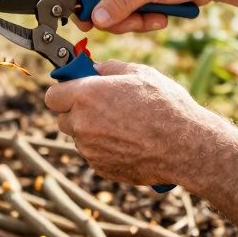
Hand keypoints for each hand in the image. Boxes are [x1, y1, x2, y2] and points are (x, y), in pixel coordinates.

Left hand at [44, 60, 212, 186]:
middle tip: (102, 107)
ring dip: (92, 131)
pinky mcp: (101, 168)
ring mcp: (90, 149)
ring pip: (80, 138)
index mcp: (87, 95)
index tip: (76, 90)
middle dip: (77, 112)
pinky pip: (94, 155)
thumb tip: (95, 68)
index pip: (52, 95)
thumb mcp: (141, 74)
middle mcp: (82, 123)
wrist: (185, 146)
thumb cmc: (166, 106)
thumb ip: (111, 69)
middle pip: (63, 118)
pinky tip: (130, 142)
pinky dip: (105, 149)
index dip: (64, 92)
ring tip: (123, 126)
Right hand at [72, 0, 223, 32]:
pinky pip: (129, 13)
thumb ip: (121, 2)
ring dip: (133, 21)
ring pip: (114, 10)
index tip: (88, 24)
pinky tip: (161, 17)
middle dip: (116, 16)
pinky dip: (143, 20)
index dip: (82, 2)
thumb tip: (95, 19)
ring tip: (156, 18)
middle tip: (134, 23)